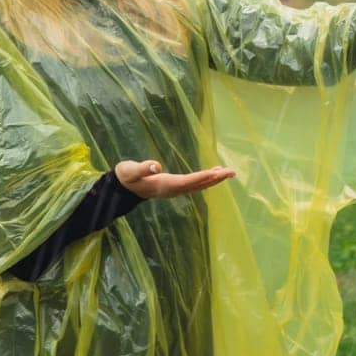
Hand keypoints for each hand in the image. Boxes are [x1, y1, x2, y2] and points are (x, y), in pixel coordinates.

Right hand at [114, 159, 236, 198]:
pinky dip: (205, 179)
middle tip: (232, 172)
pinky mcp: (174, 187)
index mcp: (165, 185)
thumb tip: (155, 166)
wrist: (123, 188)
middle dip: (215, 179)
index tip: (217, 173)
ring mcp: (174, 189)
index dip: (202, 177)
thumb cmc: (127, 176)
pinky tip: (213, 174)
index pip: (188, 181)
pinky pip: (194, 184)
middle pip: (198, 185)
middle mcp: (173, 189)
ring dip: (214, 180)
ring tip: (228, 173)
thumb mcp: (130, 171)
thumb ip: (142, 168)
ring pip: (198, 186)